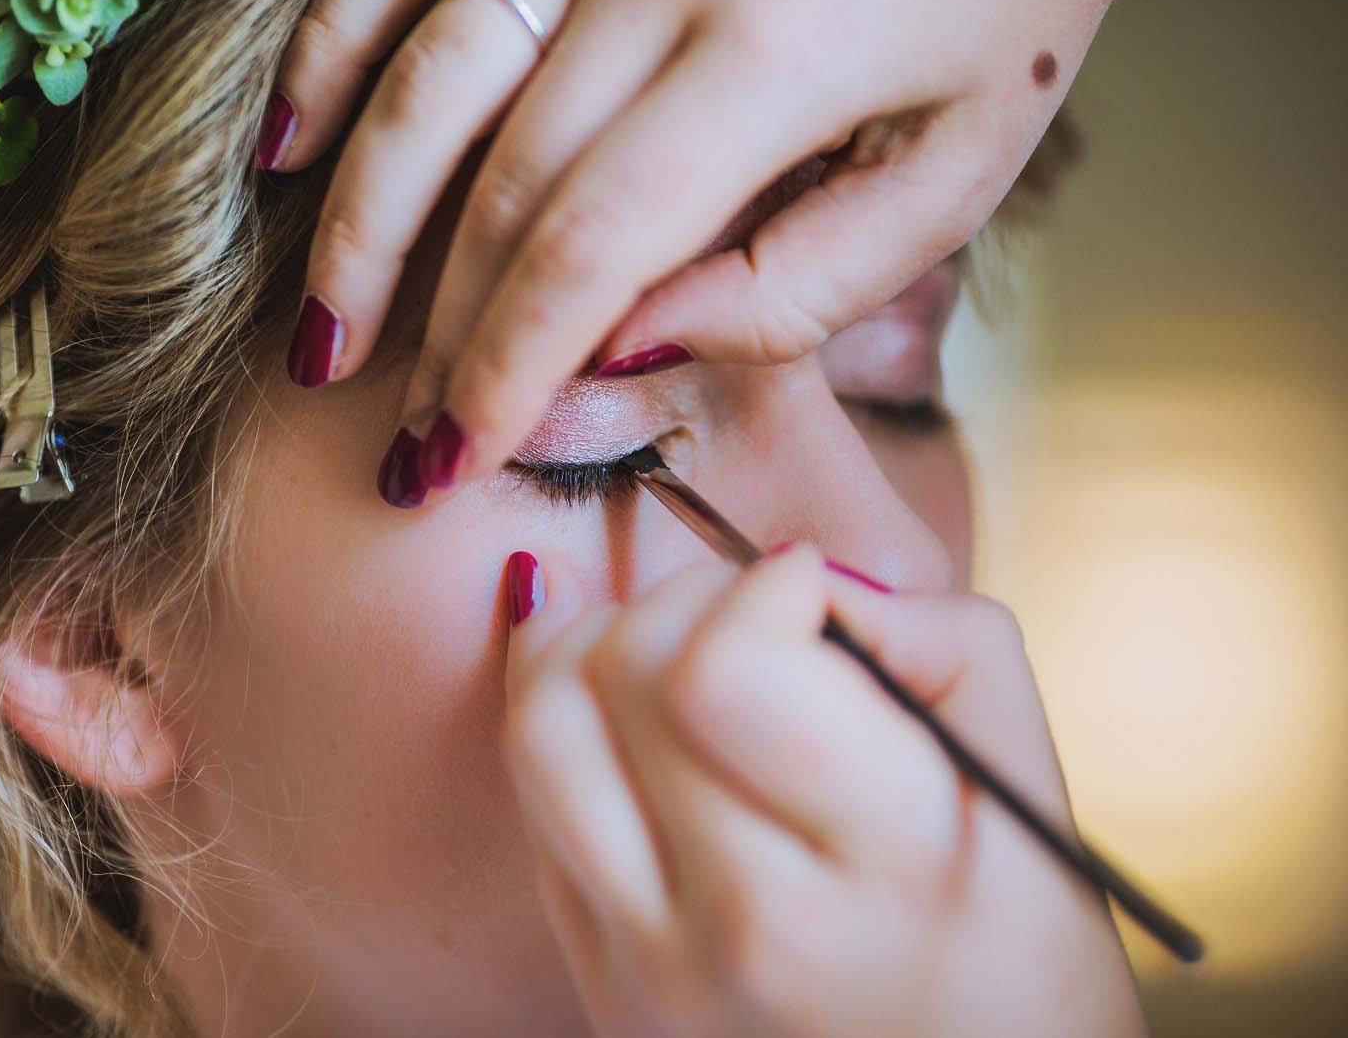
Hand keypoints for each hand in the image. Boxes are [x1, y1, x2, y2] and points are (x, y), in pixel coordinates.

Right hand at [263, 0, 1129, 504]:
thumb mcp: (962, 155)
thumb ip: (804, 277)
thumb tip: (633, 347)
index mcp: (766, 58)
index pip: (585, 251)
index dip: (506, 368)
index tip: (458, 458)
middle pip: (496, 188)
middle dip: (436, 337)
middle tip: (403, 449)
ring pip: (426, 79)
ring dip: (360, 225)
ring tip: (319, 342)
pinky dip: (336, 47)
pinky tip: (292, 143)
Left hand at [499, 546, 1146, 1036]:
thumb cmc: (1019, 951)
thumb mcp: (1028, 781)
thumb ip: (932, 637)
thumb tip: (800, 574)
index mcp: (884, 869)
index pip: (724, 674)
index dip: (759, 587)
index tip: (806, 589)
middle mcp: (748, 932)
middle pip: (621, 682)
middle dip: (682, 597)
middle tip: (749, 613)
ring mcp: (656, 974)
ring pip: (543, 734)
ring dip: (591, 644)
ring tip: (665, 641)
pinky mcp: (604, 991)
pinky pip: (538, 810)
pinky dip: (569, 725)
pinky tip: (624, 704)